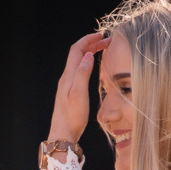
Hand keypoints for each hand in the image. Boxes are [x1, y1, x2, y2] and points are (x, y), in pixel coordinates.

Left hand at [47, 33, 109, 149]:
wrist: (63, 134)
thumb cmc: (72, 117)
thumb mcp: (79, 94)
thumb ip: (83, 73)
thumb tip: (88, 55)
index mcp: (68, 76)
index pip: (77, 50)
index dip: (88, 40)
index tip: (101, 35)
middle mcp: (66, 78)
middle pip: (78, 54)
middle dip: (91, 44)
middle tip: (107, 41)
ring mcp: (67, 85)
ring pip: (79, 62)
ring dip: (90, 53)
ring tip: (103, 49)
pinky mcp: (70, 92)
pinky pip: (79, 71)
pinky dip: (88, 63)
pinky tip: (93, 67)